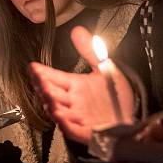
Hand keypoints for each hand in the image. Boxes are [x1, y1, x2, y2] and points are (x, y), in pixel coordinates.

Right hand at [28, 26, 134, 143]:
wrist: (129, 122)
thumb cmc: (114, 98)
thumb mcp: (105, 69)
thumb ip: (90, 51)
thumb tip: (77, 29)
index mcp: (74, 86)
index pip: (54, 78)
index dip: (43, 73)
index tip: (33, 66)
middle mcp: (72, 102)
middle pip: (53, 93)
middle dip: (44, 86)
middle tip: (37, 78)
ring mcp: (77, 118)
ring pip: (59, 111)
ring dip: (52, 104)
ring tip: (47, 94)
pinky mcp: (85, 132)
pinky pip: (72, 129)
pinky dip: (65, 124)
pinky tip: (59, 116)